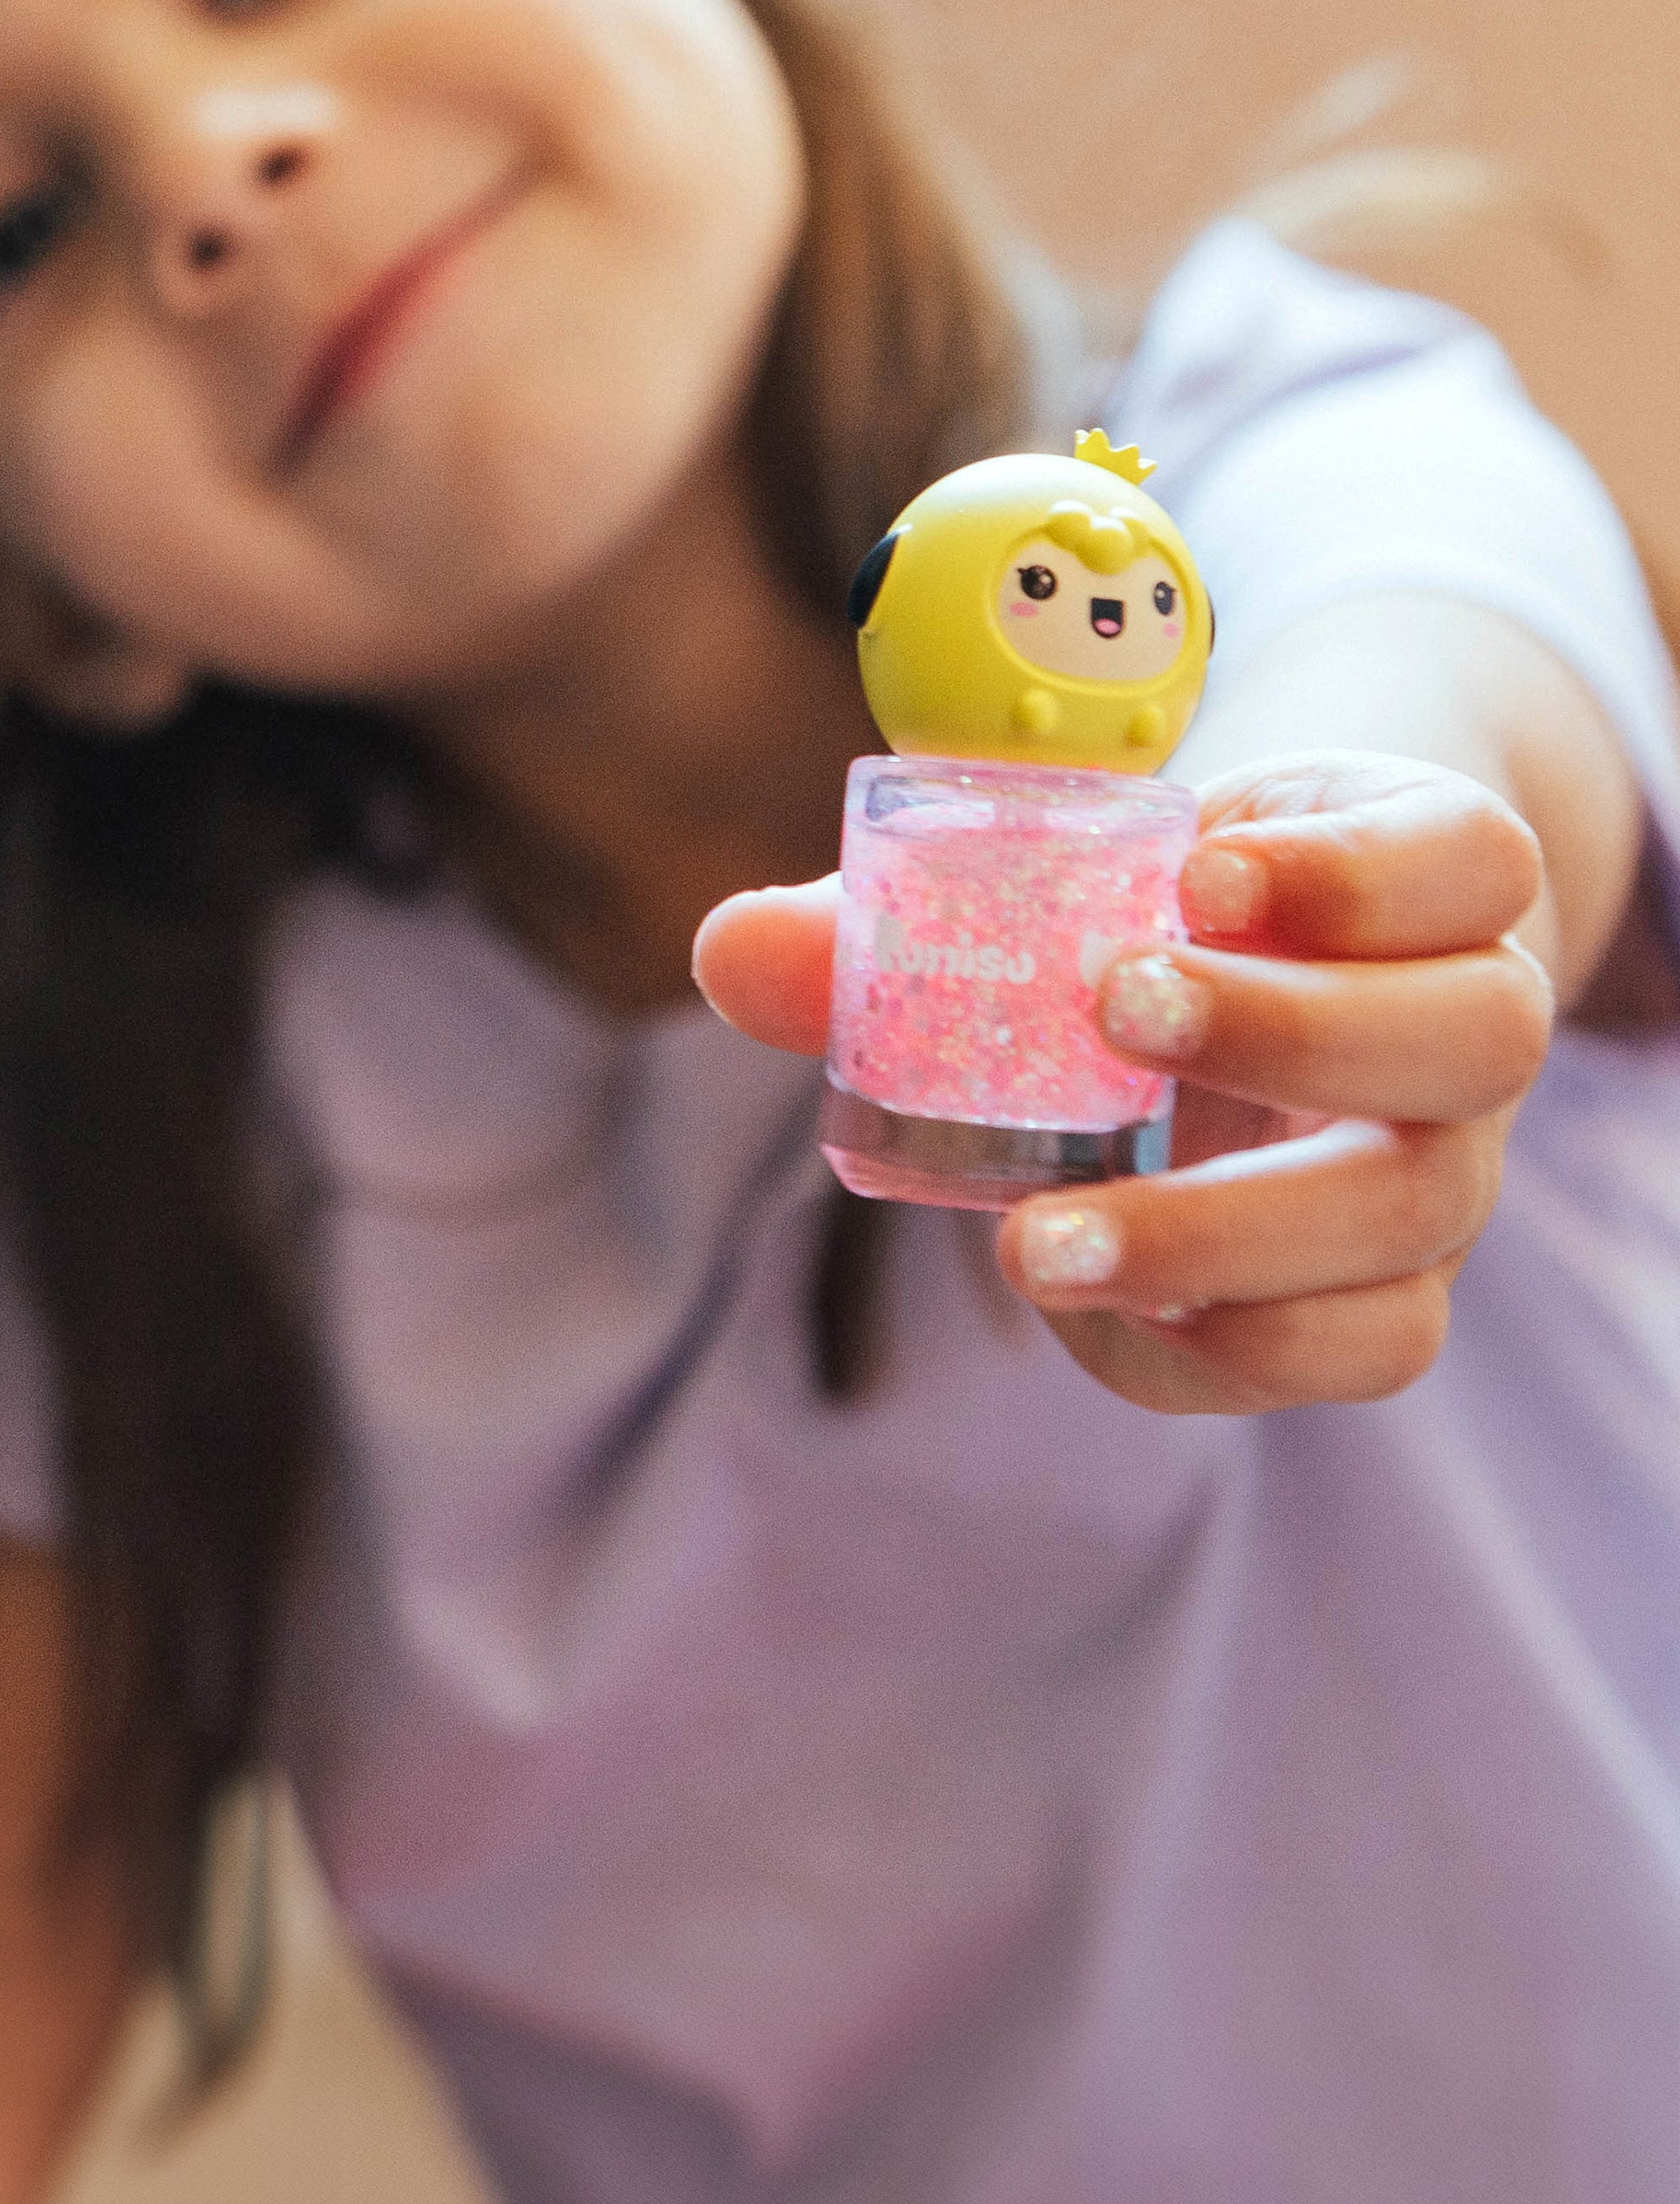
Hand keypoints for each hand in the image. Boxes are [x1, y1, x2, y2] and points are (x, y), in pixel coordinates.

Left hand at [692, 752, 1553, 1415]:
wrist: (1262, 999)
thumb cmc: (1157, 917)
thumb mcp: (1068, 881)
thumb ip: (902, 920)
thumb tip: (730, 953)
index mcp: (1422, 876)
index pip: (1472, 856)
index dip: (1361, 867)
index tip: (1199, 866)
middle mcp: (1466, 1024)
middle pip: (1474, 1037)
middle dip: (1289, 1032)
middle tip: (1111, 1010)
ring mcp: (1443, 1169)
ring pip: (1413, 1218)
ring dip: (1226, 1231)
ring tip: (1037, 1238)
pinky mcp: (1387, 1292)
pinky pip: (1360, 1346)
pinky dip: (1223, 1340)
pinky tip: (1087, 1310)